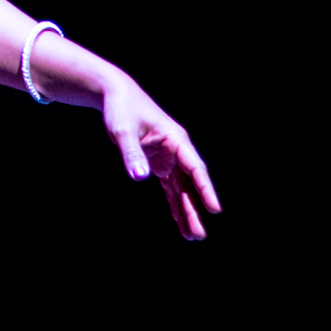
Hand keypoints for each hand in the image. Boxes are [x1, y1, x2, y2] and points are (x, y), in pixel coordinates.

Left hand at [100, 78, 221, 241]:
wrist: (115, 94)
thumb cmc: (121, 108)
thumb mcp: (123, 130)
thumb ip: (132, 154)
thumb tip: (139, 178)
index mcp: (176, 139)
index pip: (195, 168)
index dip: (205, 189)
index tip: (214, 209)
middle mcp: (177, 150)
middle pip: (190, 184)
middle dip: (195, 209)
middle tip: (199, 235)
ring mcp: (169, 157)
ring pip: (181, 188)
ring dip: (186, 210)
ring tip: (192, 235)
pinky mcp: (159, 162)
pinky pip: (170, 187)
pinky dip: (174, 203)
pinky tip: (180, 221)